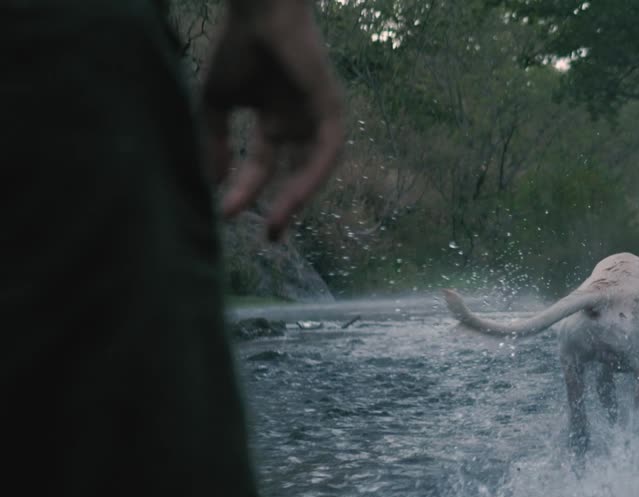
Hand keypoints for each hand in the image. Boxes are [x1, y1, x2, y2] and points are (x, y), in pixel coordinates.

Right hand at [201, 0, 343, 240]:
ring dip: (298, 198)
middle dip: (285, 207)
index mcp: (275, 122)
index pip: (264, 167)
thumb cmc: (236, 47)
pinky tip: (295, 195)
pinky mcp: (332, 109)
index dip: (249, 192)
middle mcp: (299, 123)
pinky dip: (313, 174)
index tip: (230, 217)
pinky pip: (328, 151)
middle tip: (272, 238)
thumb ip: (216, 142)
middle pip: (296, 175)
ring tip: (279, 223)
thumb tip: (212, 183)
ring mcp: (317, 117)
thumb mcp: (217, 103)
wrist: (254, 12)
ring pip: (314, 169)